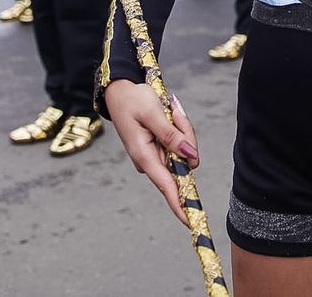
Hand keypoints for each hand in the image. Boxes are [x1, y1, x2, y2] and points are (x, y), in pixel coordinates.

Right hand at [104, 79, 200, 225]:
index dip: (181, 204)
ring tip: (169, 109)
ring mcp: (156, 154)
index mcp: (144, 157)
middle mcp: (150, 160)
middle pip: (183, 161)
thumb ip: (172, 135)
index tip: (192, 221)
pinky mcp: (160, 146)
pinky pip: (180, 141)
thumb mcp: (153, 113)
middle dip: (186, 136)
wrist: (120, 90)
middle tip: (174, 111)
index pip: (167, 187)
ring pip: (184, 149)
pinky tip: (169, 113)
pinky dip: (179, 126)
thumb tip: (192, 157)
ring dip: (182, 128)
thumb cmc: (133, 100)